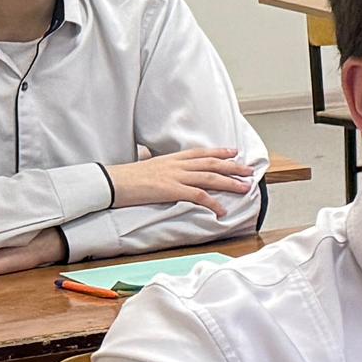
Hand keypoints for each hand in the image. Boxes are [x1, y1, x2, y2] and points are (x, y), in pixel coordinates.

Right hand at [111, 146, 256, 214]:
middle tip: (249, 171)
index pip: (201, 152)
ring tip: (245, 188)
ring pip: (210, 177)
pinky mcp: (171, 190)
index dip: (220, 151)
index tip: (234, 151)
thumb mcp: (147, 168)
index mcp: (171, 158)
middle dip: (233, 167)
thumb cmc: (125, 178)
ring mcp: (175, 177)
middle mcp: (177, 165)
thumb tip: (164, 174)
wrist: (111, 182)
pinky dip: (212, 203)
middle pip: (212, 163)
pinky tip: (221, 210)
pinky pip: (198, 196)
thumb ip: (161, 169)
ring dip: (230, 182)